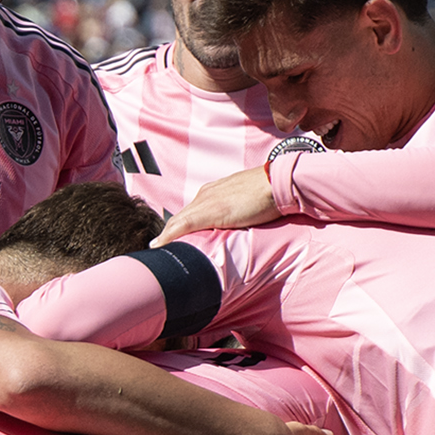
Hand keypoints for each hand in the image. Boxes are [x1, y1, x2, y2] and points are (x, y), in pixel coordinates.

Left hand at [155, 166, 285, 243]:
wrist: (279, 183)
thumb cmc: (269, 192)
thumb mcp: (246, 204)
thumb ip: (236, 213)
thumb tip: (236, 227)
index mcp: (213, 192)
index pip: (189, 213)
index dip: (177, 228)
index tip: (169, 241)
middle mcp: (205, 195)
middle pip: (179, 217)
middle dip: (167, 234)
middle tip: (156, 250)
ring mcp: (207, 201)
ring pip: (177, 221)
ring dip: (165, 237)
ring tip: (155, 252)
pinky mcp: (211, 210)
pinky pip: (184, 224)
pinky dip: (169, 236)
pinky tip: (159, 246)